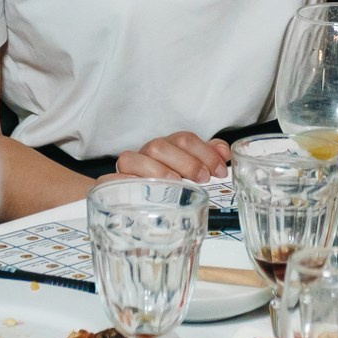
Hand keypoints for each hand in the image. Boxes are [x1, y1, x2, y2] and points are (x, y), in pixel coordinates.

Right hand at [112, 133, 231, 180]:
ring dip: (159, 170)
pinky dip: (127, 179)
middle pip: (161, 146)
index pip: (185, 139)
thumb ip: (207, 156)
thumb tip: (224, 152)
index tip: (219, 170)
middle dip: (185, 161)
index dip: (204, 152)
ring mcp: (130, 166)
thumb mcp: (192, 168)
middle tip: (203, 178)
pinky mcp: (114, 182)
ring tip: (177, 184)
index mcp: (168, 146)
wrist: (135, 198)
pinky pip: (113, 176)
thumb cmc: (169, 183)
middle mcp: (148, 153)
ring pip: (138, 157)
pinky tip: (142, 187)